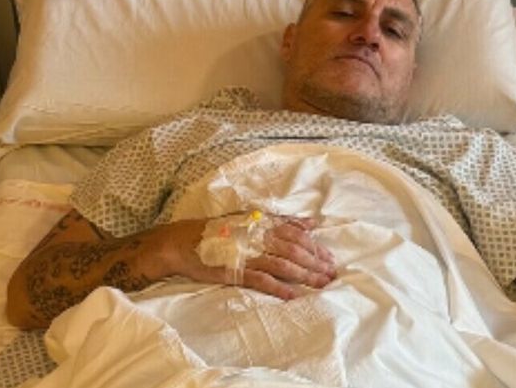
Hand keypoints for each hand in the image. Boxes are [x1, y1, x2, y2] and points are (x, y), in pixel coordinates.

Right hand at [162, 215, 336, 299]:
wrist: (184, 241)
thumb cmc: (220, 230)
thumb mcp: (252, 219)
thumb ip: (283, 222)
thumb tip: (312, 224)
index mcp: (263, 223)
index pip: (297, 235)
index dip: (316, 247)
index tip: (330, 258)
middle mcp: (258, 237)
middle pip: (295, 250)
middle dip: (316, 263)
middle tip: (331, 274)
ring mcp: (247, 254)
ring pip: (284, 265)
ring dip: (305, 276)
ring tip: (320, 285)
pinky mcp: (235, 271)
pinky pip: (262, 280)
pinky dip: (280, 288)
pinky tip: (293, 296)